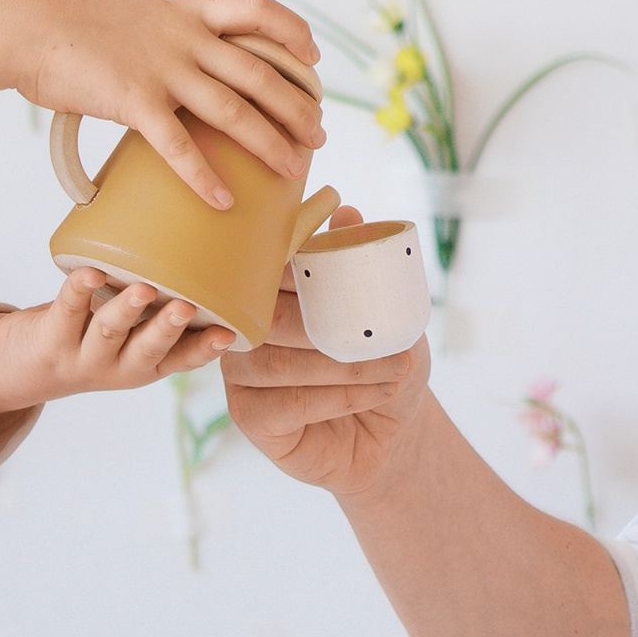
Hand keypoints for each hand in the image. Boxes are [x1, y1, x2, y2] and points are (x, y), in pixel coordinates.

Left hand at [0, 269, 237, 422]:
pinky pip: (67, 309)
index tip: (228, 333)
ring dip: (126, 309)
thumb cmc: (92, 336)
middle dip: (167, 328)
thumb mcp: (130, 333)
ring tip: (142, 288)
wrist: (24, 368)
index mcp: (146, 364)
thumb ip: (158, 306)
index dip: (205, 348)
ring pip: (108, 331)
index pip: (182, 359)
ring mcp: (84, 355)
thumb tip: (201, 245)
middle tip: (185, 307)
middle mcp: (119, 366)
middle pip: (147, 349)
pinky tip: (91, 273)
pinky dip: (79, 289)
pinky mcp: (53, 337)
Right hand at [15, 0, 324, 208]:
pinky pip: (179, 146)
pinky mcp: (134, 100)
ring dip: (270, 144)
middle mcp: (185, 37)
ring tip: (294, 170)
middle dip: (296, 106)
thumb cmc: (74, 24)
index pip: (257, 10)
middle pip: (259, 73)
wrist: (28, 24)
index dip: (292, 32)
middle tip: (318, 136)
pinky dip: (205, 177)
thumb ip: (168, 34)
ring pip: (233, 110)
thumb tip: (185, 62)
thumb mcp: (136, 13)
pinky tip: (224, 202)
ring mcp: (163, 68)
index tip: (313, 57)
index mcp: (187, 12)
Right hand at [222, 208, 432, 498]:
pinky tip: (378, 392)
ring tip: (396, 367)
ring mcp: (241, 374)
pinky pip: (288, 405)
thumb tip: (346, 212)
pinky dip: (340, 397)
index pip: (272, 271)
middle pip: (271, 317)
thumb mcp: (383, 307)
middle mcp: (244, 327)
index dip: (303, 268)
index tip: (345, 274)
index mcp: (268, 290)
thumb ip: (359, 260)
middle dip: (331, 325)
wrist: (392, 424)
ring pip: (281, 363)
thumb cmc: (381, 356)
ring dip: (344, 366)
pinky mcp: (249, 416)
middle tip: (385, 335)